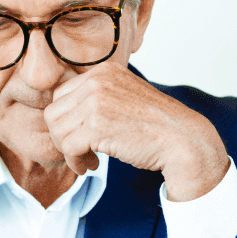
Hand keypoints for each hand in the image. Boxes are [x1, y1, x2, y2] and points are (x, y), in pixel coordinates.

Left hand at [42, 62, 229, 201]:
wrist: (182, 140)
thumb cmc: (156, 125)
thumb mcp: (124, 96)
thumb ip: (98, 97)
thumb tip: (66, 115)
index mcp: (103, 71)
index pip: (62, 95)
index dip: (67, 121)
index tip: (81, 137)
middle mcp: (96, 81)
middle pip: (54, 112)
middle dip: (63, 137)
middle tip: (82, 152)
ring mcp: (95, 102)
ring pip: (57, 130)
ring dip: (69, 152)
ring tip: (88, 160)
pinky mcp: (96, 126)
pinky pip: (68, 147)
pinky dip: (75, 162)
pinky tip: (91, 166)